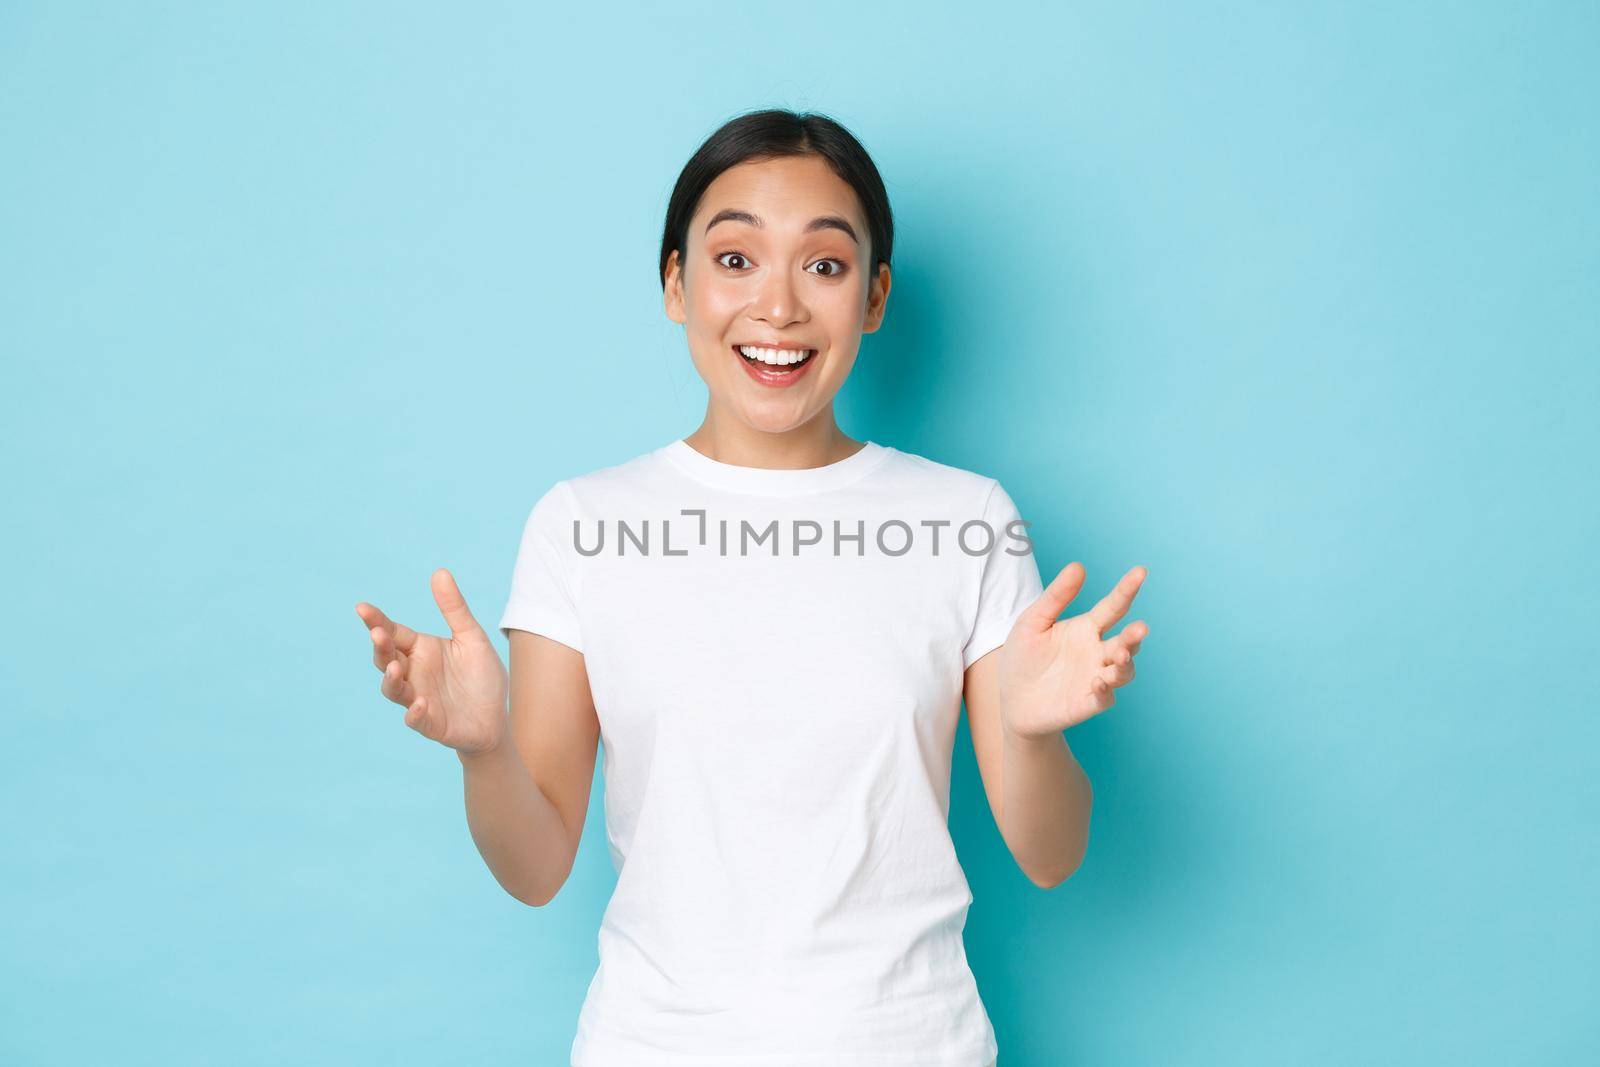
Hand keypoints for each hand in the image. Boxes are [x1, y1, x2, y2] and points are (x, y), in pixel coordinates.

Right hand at [355, 568, 508, 755]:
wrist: (496, 718)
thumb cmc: (480, 676)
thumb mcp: (471, 637)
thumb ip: (454, 608)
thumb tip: (440, 571)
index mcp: (419, 649)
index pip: (392, 632)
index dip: (376, 620)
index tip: (362, 608)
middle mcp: (412, 673)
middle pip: (385, 658)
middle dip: (380, 647)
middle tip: (378, 634)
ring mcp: (417, 698)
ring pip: (393, 689)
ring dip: (390, 679)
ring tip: (394, 667)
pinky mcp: (430, 723)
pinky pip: (416, 719)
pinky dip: (414, 713)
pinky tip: (419, 704)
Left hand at [998, 562, 1148, 738]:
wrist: (1011, 700)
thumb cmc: (1023, 657)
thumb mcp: (1033, 622)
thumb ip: (1056, 596)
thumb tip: (1078, 566)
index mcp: (1087, 628)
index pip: (1113, 607)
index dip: (1127, 590)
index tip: (1141, 571)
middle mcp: (1098, 652)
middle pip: (1126, 641)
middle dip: (1135, 636)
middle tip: (1140, 628)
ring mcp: (1096, 677)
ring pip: (1124, 670)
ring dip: (1126, 663)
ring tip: (1120, 655)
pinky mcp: (1089, 702)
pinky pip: (1105, 697)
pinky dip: (1105, 689)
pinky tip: (1097, 681)